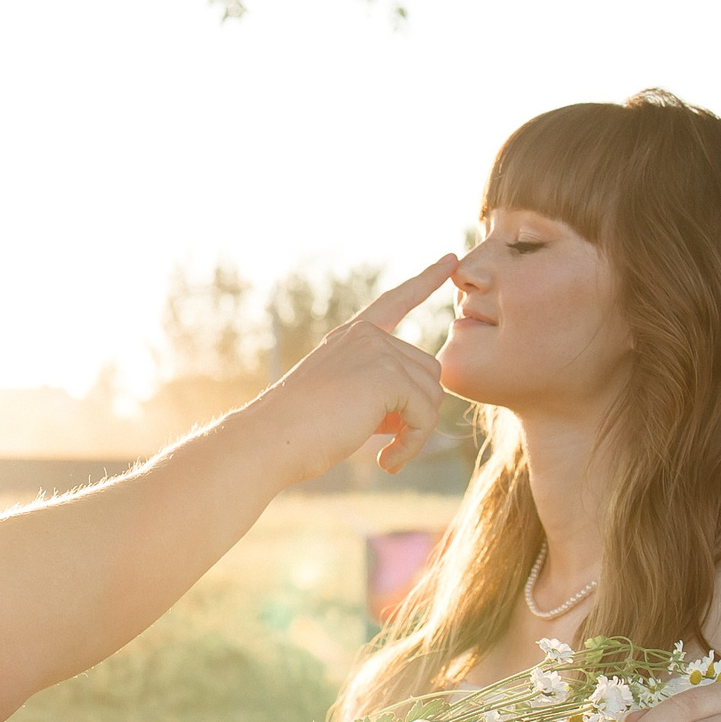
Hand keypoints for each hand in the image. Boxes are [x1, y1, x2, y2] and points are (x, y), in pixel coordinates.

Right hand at [236, 255, 454, 481]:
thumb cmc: (298, 431)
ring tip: (386, 455)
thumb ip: (382, 392)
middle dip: (416, 412)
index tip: (451, 259)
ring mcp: (378, 352)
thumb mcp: (343, 400)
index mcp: (350, 337)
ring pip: (432, 395)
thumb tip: (424, 405)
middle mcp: (366, 336)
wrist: (269, 439)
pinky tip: (386, 461)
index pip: (395, 302)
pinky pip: (426, 415)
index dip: (425, 281)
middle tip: (387, 445)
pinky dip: (413, 444)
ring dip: (416, 432)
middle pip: (427, 371)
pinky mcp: (388, 377)